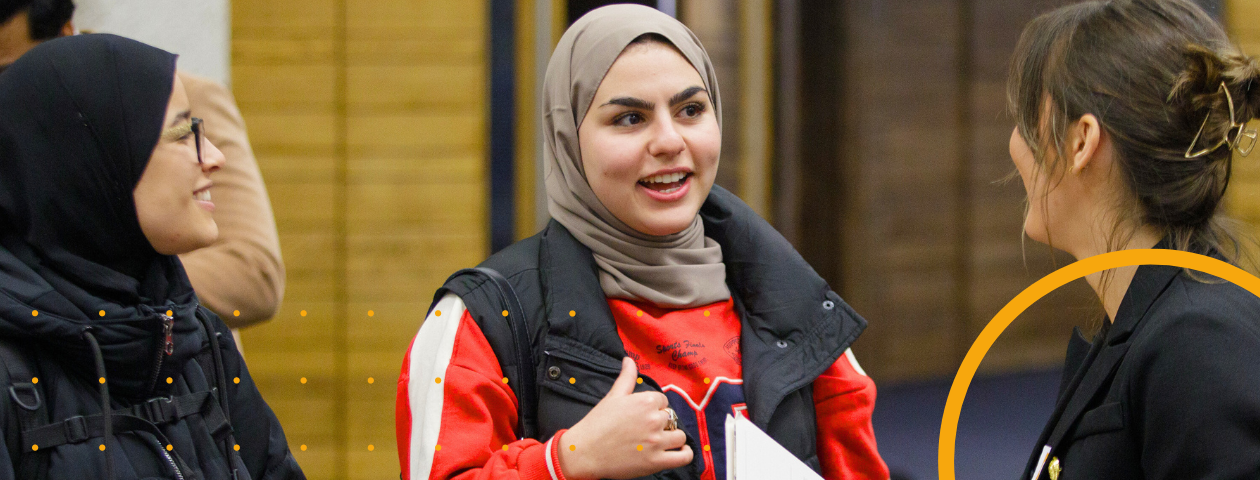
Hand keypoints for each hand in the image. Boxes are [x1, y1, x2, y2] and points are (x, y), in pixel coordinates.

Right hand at [557, 357, 692, 479]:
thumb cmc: (597, 423)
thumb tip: (629, 360)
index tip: (643, 415)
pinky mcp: (656, 462)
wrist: (585, 452)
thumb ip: (626, 377)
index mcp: (645, 401)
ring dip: (673, 437)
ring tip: (661, 440)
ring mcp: (656, 442)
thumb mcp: (613, 396)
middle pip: (671, 417)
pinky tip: (679, 450)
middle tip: (646, 429)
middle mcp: (654, 420)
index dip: (654, 407)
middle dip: (662, 422)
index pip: (663, 400)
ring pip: (680, 436)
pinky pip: (683, 457)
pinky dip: (685, 454)